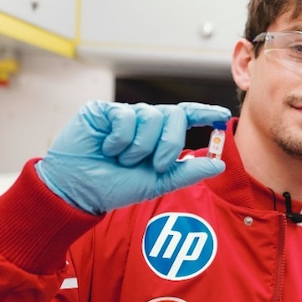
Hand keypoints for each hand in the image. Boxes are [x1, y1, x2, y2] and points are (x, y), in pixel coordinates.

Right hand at [35, 101, 230, 213]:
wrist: (79, 190)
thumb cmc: (115, 186)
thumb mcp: (157, 183)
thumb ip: (188, 172)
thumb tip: (219, 164)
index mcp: (159, 136)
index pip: (185, 116)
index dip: (204, 113)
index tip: (222, 114)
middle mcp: (144, 122)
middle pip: (174, 115)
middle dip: (169, 143)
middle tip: (155, 164)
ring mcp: (124, 114)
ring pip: (151, 116)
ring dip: (140, 146)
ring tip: (122, 159)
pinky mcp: (102, 111)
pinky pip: (125, 116)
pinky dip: (121, 139)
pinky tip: (107, 148)